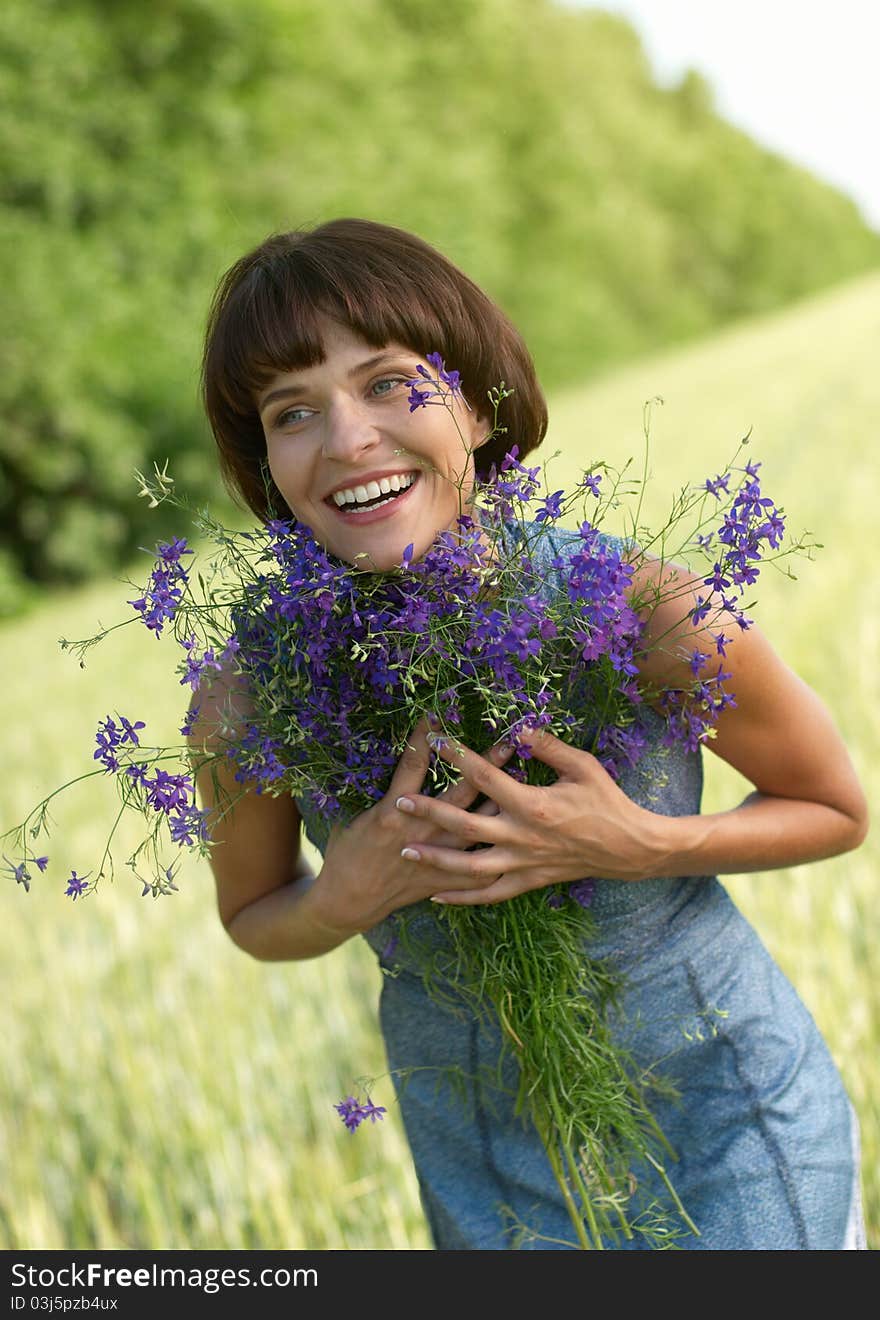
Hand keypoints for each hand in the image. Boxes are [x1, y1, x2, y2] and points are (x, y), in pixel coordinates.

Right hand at [312, 716, 512, 934]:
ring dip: (500, 805)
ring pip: (477, 827)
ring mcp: (436, 855)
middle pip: (461, 791)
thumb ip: (377, 790)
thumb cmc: (345, 852)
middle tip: (509, 742)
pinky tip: (518, 841)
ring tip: (525, 785)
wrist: (347, 899)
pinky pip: (478, 870)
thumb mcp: (352, 814)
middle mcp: (420, 830)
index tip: (439, 714)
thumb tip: (395, 761)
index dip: (426, 736)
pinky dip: (498, 857)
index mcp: (393, 810)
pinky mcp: (442, 878)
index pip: (414, 763)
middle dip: (485, 765)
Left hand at [393, 726, 670, 904]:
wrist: (628, 848)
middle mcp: (522, 837)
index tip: (435, 741)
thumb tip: (518, 728)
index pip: (485, 777)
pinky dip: (462, 897)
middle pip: (465, 825)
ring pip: (470, 867)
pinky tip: (437, 895)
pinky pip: (489, 893)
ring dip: (436, 859)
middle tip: (400, 802)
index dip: (458, 757)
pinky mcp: (528, 882)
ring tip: (406, 851)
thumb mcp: (582, 766)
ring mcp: (523, 864)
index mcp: (533, 805)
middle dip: (430, 813)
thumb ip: (547, 748)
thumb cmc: (606, 802)